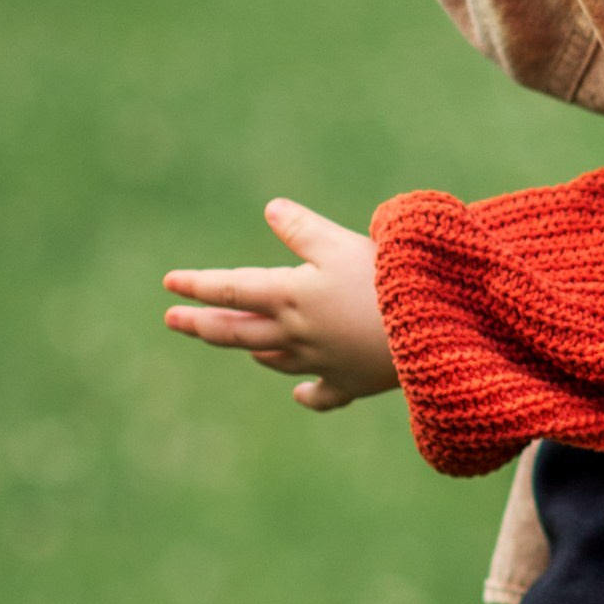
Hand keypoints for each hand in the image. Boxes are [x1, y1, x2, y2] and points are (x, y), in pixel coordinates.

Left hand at [162, 199, 398, 410]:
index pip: (230, 290)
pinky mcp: (352, 382)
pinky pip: (321, 394)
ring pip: (273, 359)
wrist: (433, 333)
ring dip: (250, 349)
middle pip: (236, 332)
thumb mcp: (342, 245)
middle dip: (202, 324)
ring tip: (239, 343)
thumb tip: (271, 209)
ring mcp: (322, 362)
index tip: (170, 284)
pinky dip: (307, 394)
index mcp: (289, 296)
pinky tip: (298, 393)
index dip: (198, 285)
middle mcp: (296, 333)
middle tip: (173, 320)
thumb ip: (304, 230)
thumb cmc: (388, 282)